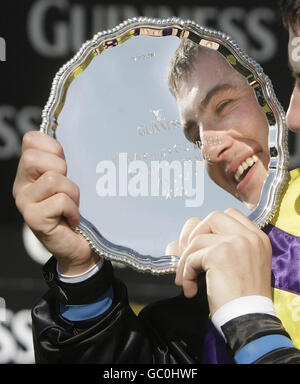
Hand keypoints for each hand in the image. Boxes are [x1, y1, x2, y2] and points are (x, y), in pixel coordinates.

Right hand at [13, 131, 98, 274]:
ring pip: (54, 180)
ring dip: (72, 194)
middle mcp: (21, 185)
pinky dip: (73, 211)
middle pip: (35, 157)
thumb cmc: (74, 209)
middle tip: (67, 189)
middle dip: (62, 170)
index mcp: (29, 171)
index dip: (54, 148)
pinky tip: (71, 220)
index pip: (32, 139)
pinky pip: (61, 201)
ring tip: (72, 207)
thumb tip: (67, 133)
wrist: (77, 244)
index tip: (65, 167)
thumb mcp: (68, 180)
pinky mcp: (33, 219)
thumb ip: (61, 161)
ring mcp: (25, 202)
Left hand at [167, 209, 271, 314]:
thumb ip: (221, 247)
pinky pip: (192, 257)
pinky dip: (186, 273)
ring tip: (187, 279)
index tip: (200, 244)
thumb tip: (179, 242)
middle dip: (195, 234)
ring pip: (198, 238)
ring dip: (187, 259)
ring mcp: (236, 243)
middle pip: (213, 217)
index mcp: (257, 238)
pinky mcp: (220, 254)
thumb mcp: (239, 265)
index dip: (210, 226)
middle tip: (187, 256)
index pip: (230, 215)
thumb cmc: (242, 299)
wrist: (249, 320)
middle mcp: (249, 237)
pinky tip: (190, 288)